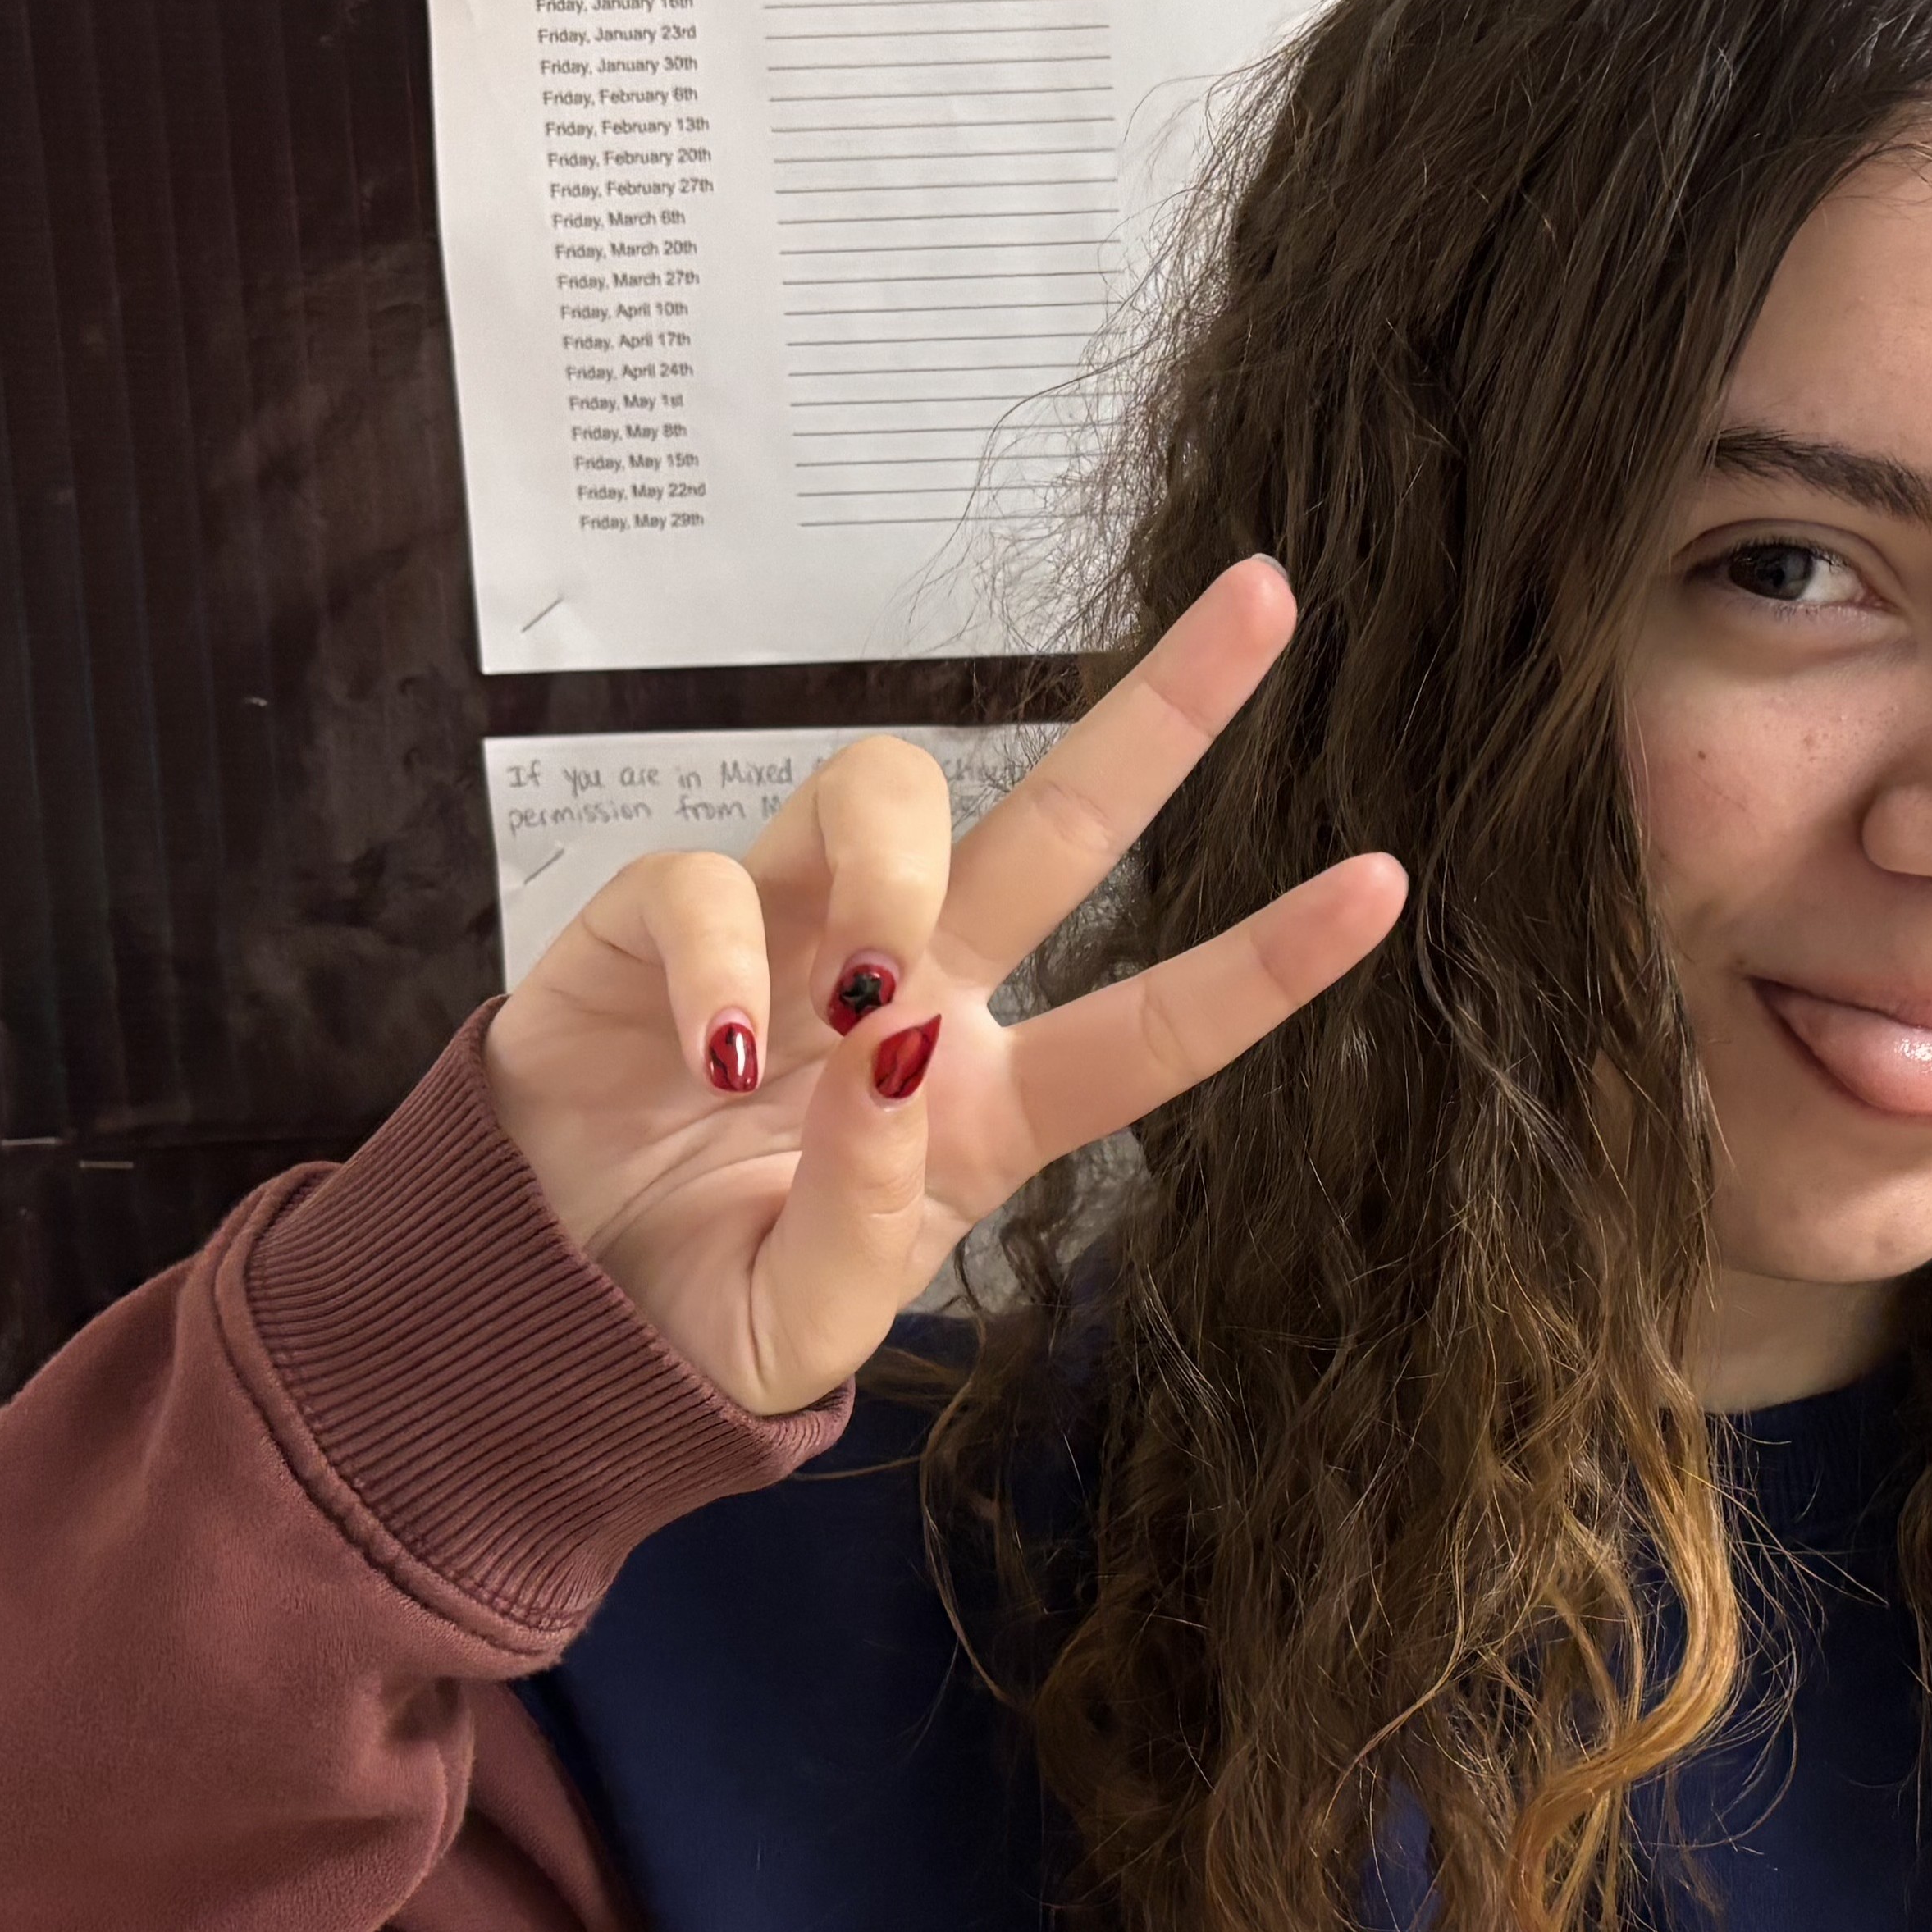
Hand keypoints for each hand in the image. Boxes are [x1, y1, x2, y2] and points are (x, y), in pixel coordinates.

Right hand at [481, 557, 1407, 1410]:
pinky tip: (711, 1055)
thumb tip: (891, 1068)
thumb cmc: (700, 1302)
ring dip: (895, 866)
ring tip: (859, 993)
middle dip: (1165, 709)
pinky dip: (719, 953)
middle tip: (1266, 598)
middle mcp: (917, 991)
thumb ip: (860, 1234)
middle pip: (1063, 822)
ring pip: (888, 791)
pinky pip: (709, 874)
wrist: (547, 1300)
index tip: (1385, 883)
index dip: (1266, 963)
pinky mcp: (665, 919)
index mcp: (986, 1105)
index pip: (1151, 1026)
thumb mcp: (796, 1333)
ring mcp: (796, 935)